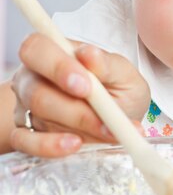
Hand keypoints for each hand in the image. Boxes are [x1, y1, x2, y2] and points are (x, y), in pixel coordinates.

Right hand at [11, 33, 149, 156]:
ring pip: (38, 115)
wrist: (117, 121)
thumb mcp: (124, 75)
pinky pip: (26, 142)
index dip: (56, 66)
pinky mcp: (27, 135)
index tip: (85, 85)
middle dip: (70, 105)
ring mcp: (27, 107)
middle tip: (101, 114)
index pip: (37, 48)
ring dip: (77, 126)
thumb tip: (89, 54)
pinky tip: (75, 145)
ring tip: (109, 131)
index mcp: (54, 52)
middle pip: (35, 89)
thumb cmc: (119, 91)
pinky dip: (50, 146)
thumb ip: (107, 65)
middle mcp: (34, 78)